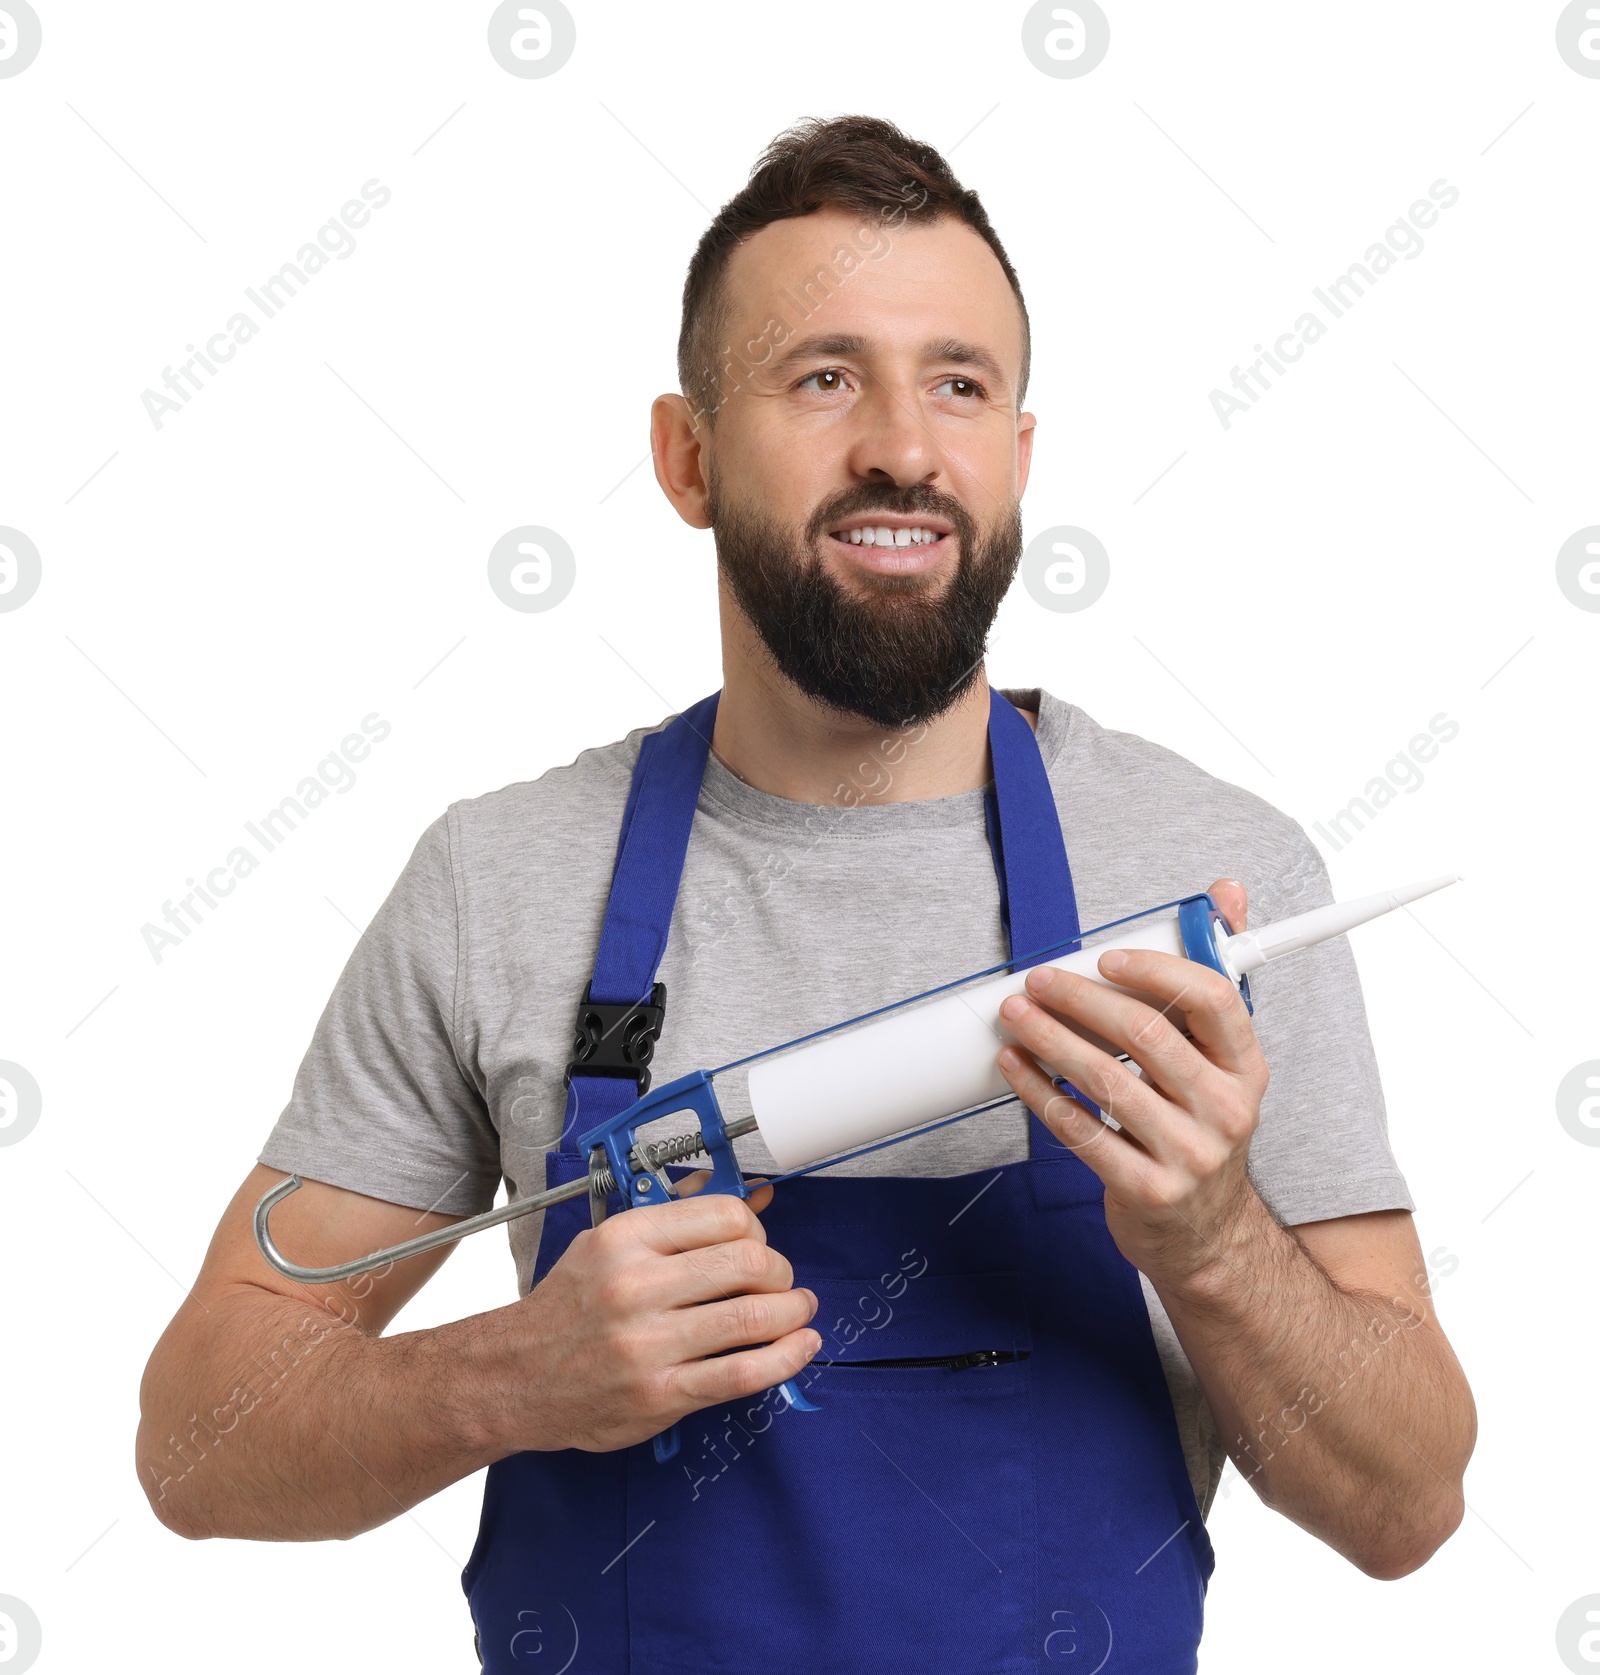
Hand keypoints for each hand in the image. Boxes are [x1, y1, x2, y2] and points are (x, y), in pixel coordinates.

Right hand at [484, 1181, 820, 1453]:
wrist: (515, 1378)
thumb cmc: (567, 1309)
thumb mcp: (608, 1244)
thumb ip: (679, 1217)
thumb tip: (753, 1195)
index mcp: (625, 1239)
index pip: (724, 1214)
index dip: (757, 1226)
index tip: (758, 1241)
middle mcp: (636, 1286)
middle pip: (748, 1260)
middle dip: (780, 1269)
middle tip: (780, 1281)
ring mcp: (649, 1344)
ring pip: (753, 1316)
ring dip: (793, 1311)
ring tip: (798, 1310)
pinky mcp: (661, 1394)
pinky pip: (742, 1374)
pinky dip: (786, 1358)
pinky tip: (801, 1346)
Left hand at [995, 878, 1271, 1286]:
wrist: (1206, 1236)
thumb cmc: (1200, 1128)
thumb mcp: (1223, 1061)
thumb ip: (1213, 978)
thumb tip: (1226, 891)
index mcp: (1247, 1067)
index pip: (1213, 998)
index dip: (1156, 969)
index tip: (1105, 956)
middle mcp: (1226, 1109)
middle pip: (1146, 1034)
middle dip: (1081, 998)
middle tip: (1038, 979)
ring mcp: (1188, 1154)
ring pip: (1106, 1080)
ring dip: (1049, 1039)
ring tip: (1014, 1014)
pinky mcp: (1147, 1190)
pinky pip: (1081, 1132)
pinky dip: (1039, 1093)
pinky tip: (1013, 1068)